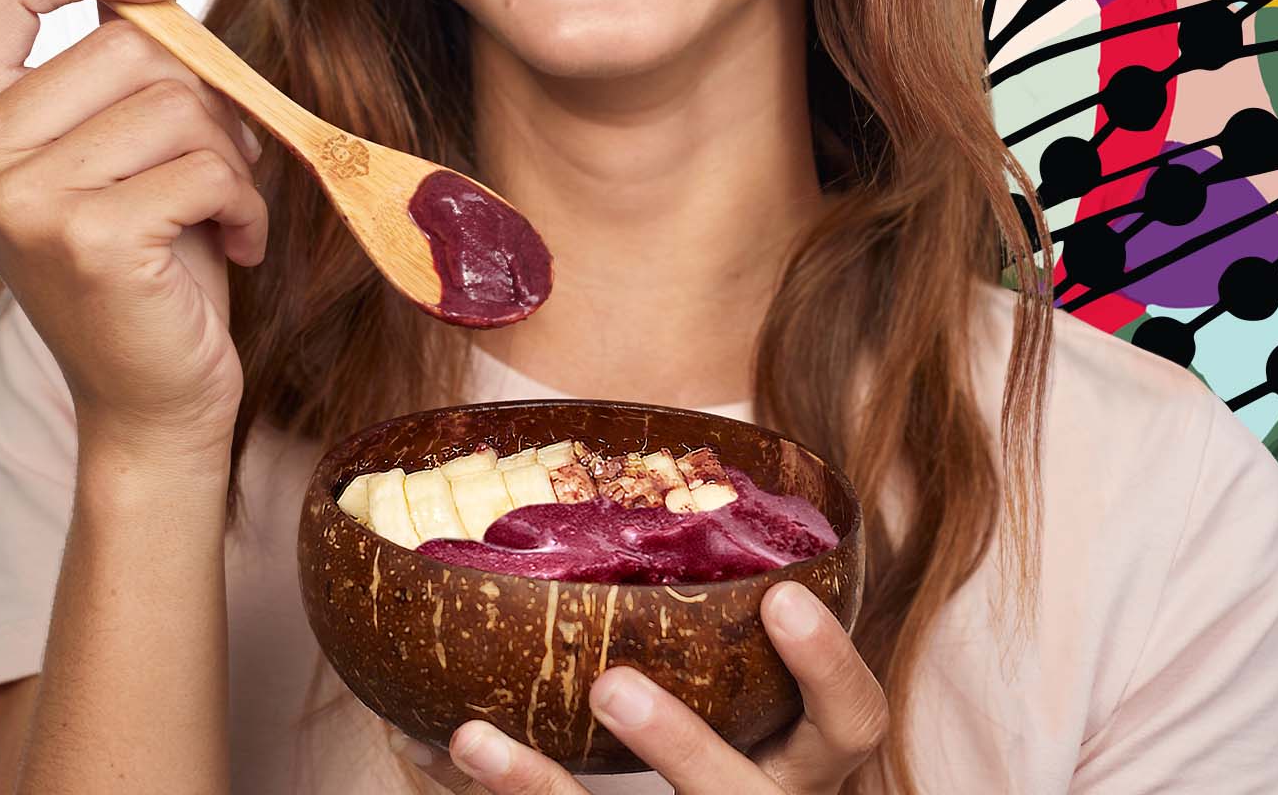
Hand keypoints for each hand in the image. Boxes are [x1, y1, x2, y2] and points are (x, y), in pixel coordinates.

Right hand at [0, 0, 266, 448]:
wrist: (152, 398)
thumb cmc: (145, 263)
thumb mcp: (129, 131)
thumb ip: (118, 23)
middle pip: (123, 45)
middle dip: (200, 97)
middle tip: (213, 162)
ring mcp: (20, 202)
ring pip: (175, 104)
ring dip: (228, 156)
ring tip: (217, 210)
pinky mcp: (85, 240)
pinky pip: (204, 165)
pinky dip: (242, 202)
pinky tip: (232, 244)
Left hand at [396, 582, 885, 792]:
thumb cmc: (715, 749)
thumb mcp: (737, 703)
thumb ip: (706, 633)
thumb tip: (596, 512)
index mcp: (797, 767)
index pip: (851, 726)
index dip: (827, 668)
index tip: (782, 598)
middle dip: (679, 747)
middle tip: (611, 684)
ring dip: (542, 793)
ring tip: (471, 738)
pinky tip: (426, 751)